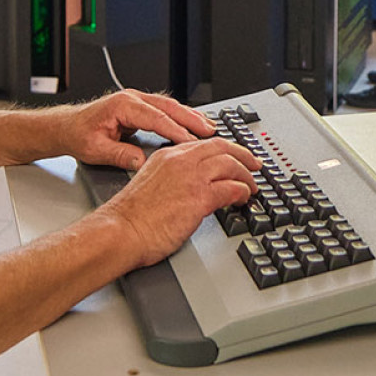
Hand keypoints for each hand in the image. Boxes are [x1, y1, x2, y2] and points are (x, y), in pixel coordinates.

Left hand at [55, 89, 220, 169]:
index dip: (176, 130)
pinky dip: (181, 117)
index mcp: (122, 105)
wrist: (66, 127)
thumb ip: (120, 155)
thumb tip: (141, 162)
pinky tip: (193, 124)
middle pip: (168, 106)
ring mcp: (136, 100)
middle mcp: (131, 98)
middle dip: (191, 118)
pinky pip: (165, 110)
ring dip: (189, 116)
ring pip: (169, 106)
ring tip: (209, 127)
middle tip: (211, 131)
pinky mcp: (139, 107)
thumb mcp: (96, 149)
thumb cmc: (78, 135)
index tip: (192, 142)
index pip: (155, 117)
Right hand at [96, 138, 260, 267]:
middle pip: (222, 147)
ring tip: (252, 187)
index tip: (235, 157)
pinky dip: (242, 192)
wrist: (120, 231)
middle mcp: (180, 160)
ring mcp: (191, 177)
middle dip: (244, 155)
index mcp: (168, 155)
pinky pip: (231, 188)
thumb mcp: (152, 184)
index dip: (225, 150)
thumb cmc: (130, 217)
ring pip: (231, 165)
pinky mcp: (199, 197)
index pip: (204, 144)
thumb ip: (173, 180)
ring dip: (246, 176)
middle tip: (255, 165)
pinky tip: (243, 199)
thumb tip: (190, 189)